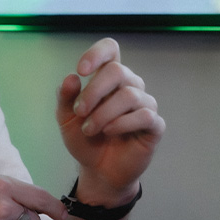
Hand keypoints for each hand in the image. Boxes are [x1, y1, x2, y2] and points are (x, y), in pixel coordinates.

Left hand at [55, 38, 164, 204]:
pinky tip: (109, 132)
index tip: (81, 70)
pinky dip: (122, 124)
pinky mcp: (154, 125)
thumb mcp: (66, 118)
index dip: (97, 54)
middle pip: (117, 71)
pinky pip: (144, 116)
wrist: (98, 169)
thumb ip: (65, 97)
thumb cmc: (84, 138)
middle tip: (80, 112)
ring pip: (129, 95)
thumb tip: (71, 78)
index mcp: (108, 77)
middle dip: (94, 91)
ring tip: (89, 129)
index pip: (111, 49)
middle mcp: (129, 85)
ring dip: (103, 113)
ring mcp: (144, 104)